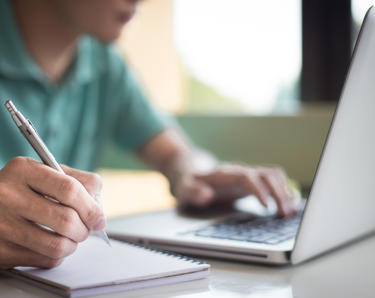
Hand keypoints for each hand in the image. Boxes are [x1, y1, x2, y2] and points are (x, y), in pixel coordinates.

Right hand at [0, 157, 105, 268]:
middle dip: (84, 229)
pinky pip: (44, 260)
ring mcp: (1, 224)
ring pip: (57, 245)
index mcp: (24, 170)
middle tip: (86, 229)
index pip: (69, 189)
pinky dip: (57, 255)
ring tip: (71, 237)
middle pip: (66, 219)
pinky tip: (51, 244)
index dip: (91, 207)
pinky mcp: (0, 250)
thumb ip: (80, 182)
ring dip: (72, 245)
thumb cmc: (25, 188)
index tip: (99, 218)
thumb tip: (98, 212)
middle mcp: (7, 195)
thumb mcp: (48, 173)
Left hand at [173, 164, 296, 216]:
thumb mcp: (184, 188)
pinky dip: (284, 191)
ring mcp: (248, 176)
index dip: (259, 189)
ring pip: (273, 176)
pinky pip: (273, 181)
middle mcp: (240, 171)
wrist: (192, 171)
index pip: (247, 176)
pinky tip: (290, 205)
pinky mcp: (252, 182)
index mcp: (225, 173)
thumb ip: (193, 191)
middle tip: (286, 213)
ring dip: (284, 192)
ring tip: (291, 212)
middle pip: (266, 174)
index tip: (267, 206)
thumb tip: (207, 195)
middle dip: (278, 192)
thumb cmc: (189, 182)